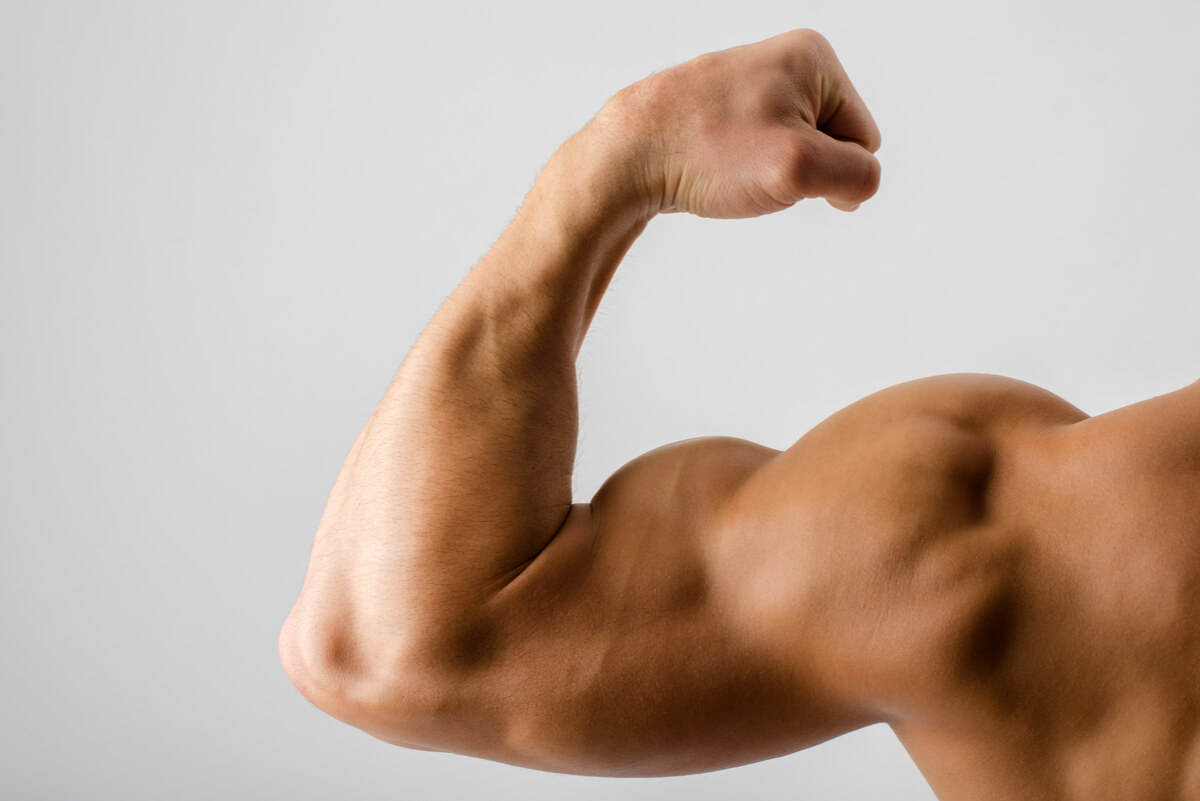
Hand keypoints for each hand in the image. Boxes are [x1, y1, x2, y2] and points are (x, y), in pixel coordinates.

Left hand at [594, 29, 881, 218]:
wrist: (625, 157)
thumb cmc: (707, 153)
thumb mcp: (802, 168)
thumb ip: (857, 176)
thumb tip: (856, 185)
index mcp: (814, 57)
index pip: (864, 140)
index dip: (832, 172)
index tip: (782, 167)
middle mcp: (783, 60)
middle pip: (828, 145)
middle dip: (800, 172)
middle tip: (751, 171)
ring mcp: (748, 85)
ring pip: (790, 156)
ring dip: (769, 178)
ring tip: (728, 171)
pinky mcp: (720, 111)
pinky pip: (754, 158)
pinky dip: (739, 176)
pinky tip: (711, 172)